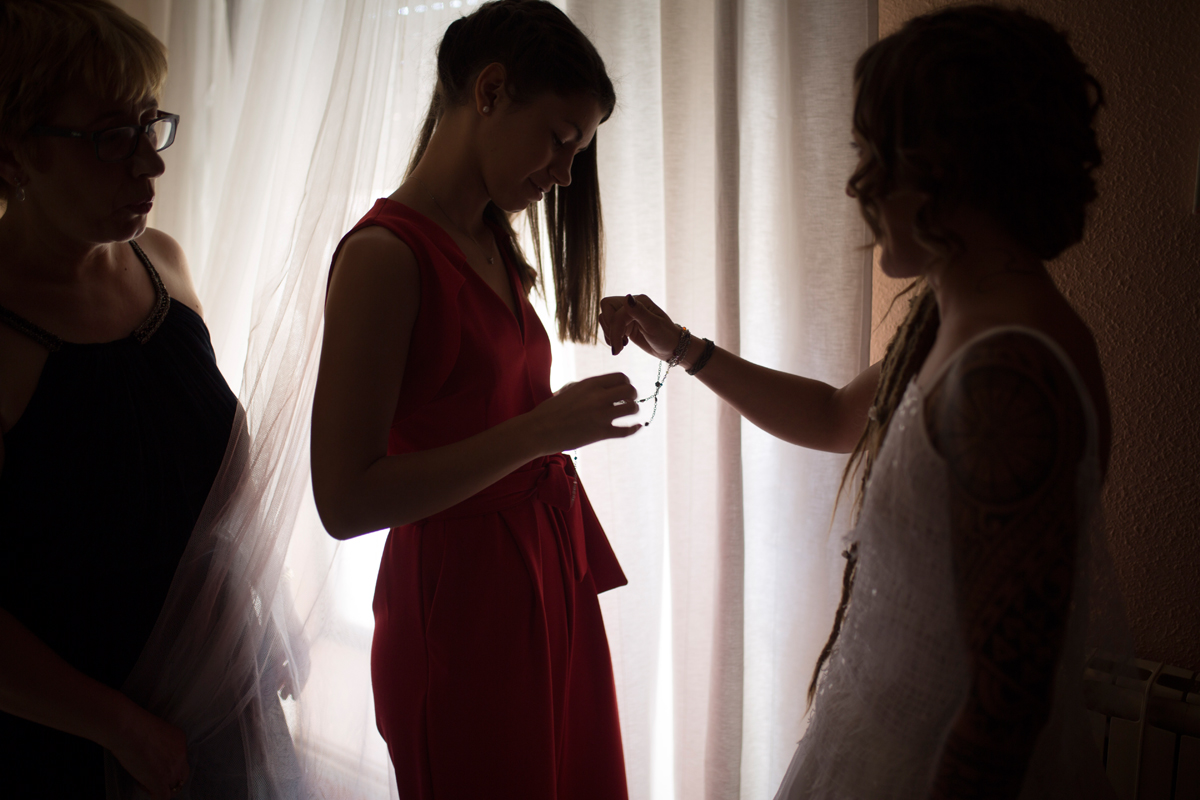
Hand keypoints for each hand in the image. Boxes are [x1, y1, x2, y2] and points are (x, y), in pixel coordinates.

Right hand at [107, 702, 188, 798]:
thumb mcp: (154, 730)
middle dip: (170, 779)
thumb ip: (157, 743)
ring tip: (146, 783)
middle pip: (182, 774)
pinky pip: (164, 797)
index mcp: (180, 740)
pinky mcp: (160, 781)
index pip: (179, 758)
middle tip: (154, 778)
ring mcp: (172, 769)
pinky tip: (148, 791)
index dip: (167, 764)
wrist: (129, 728)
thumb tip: (148, 753)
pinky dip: (156, 796)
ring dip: (162, 788)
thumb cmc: (133, 726)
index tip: (155, 764)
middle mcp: (181, 754)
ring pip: (175, 787)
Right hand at [526, 372, 640, 452]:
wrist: (539, 430)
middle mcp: (598, 397)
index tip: (621, 391)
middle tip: (626, 402)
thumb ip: (586, 387)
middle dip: (632, 395)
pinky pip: (626, 430)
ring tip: (626, 414)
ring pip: (632, 409)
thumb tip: (600, 387)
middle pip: (631, 391)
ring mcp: (601, 415)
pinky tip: (637, 427)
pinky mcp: (600, 433)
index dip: (625, 384)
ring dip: (633, 411)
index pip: (621, 378)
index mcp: (590, 384)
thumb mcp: (568, 390)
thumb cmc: (550, 410)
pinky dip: (634, 429)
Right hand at [598, 294, 683, 359]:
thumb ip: (639, 311)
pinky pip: (609, 325)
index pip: (616, 312)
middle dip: (609, 328)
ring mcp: (628, 314)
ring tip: (622, 345)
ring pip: (605, 318)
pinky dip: (612, 336)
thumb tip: (627, 297)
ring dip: (610, 333)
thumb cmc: (666, 336)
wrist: (672, 348)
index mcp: (639, 301)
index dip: (614, 330)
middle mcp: (632, 304)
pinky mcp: (625, 324)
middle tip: (617, 344)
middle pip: (606, 309)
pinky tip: (623, 344)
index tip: (619, 348)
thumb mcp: (654, 325)